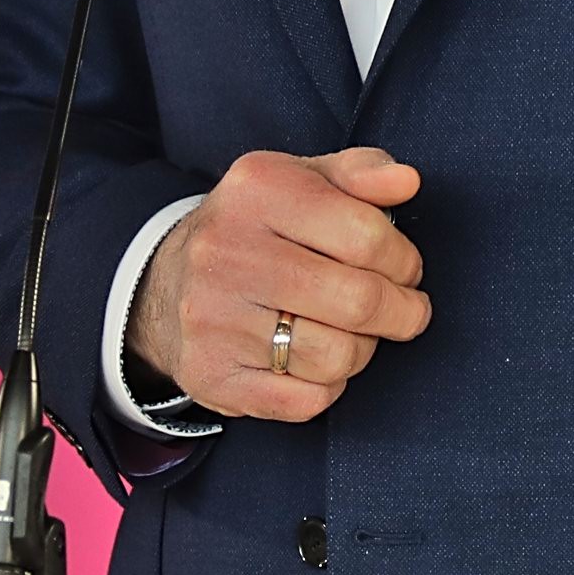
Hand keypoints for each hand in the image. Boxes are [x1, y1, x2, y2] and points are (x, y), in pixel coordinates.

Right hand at [131, 147, 430, 423]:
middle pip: (357, 300)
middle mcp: (227, 252)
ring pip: (336, 357)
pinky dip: (328, 386)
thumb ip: (361, 172)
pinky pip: (306, 401)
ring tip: (354, 333)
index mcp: (258, 191)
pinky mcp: (211, 375)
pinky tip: (317, 361)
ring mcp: (213, 318)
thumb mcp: (303, 181)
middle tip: (406, 310)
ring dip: (363, 350)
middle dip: (401, 311)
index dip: (404, 259)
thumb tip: (407, 182)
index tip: (406, 269)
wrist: (166, 287)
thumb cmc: (258, 230)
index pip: (366, 235)